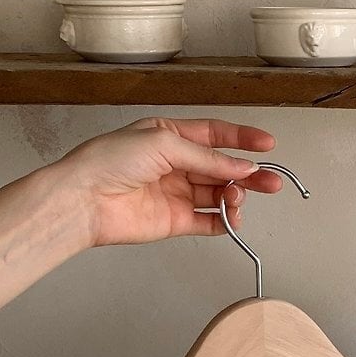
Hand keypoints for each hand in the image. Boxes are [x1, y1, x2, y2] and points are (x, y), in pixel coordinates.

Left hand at [54, 117, 285, 247]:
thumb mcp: (164, 144)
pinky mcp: (174, 221)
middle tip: (271, 181)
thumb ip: (207, 158)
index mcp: (169, 137)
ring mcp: (175, 193)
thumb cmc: (109, 162)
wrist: (84, 200)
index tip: (267, 145)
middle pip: (221, 168)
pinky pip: (208, 221)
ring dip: (235, 196)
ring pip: (218, 194)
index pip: (214, 135)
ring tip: (239, 200)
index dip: (242, 138)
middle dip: (248, 173)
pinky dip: (224, 221)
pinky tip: (232, 219)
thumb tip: (241, 167)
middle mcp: (174, 164)